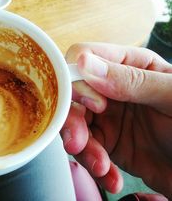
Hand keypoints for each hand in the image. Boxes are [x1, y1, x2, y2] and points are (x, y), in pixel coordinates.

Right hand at [61, 42, 171, 197]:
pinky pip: (87, 149)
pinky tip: (110, 176)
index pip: (85, 58)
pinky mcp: (108, 142)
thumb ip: (131, 80)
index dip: (79, 80)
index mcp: (129, 65)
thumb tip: (86, 64)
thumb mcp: (171, 96)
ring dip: (82, 148)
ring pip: (74, 124)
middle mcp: (113, 88)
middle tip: (78, 142)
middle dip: (72, 120)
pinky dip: (93, 165)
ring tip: (101, 166)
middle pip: (72, 94)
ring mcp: (108, 116)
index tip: (94, 105)